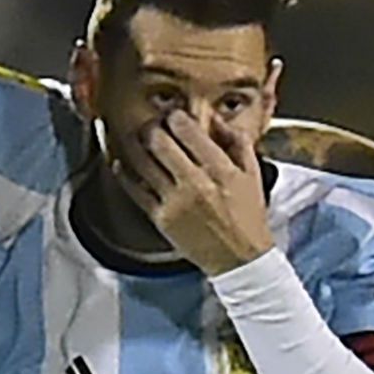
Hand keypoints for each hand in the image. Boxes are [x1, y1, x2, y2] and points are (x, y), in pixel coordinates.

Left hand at [112, 110, 273, 275]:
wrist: (238, 258)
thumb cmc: (247, 216)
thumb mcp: (252, 174)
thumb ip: (237, 142)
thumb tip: (215, 119)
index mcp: (220, 170)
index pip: (188, 130)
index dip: (176, 116)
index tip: (174, 115)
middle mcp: (195, 183)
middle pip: (159, 141)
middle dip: (153, 126)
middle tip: (154, 124)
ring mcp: (174, 202)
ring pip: (142, 162)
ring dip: (135, 144)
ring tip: (136, 138)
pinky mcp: (160, 218)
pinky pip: (134, 190)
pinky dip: (124, 173)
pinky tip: (121, 164)